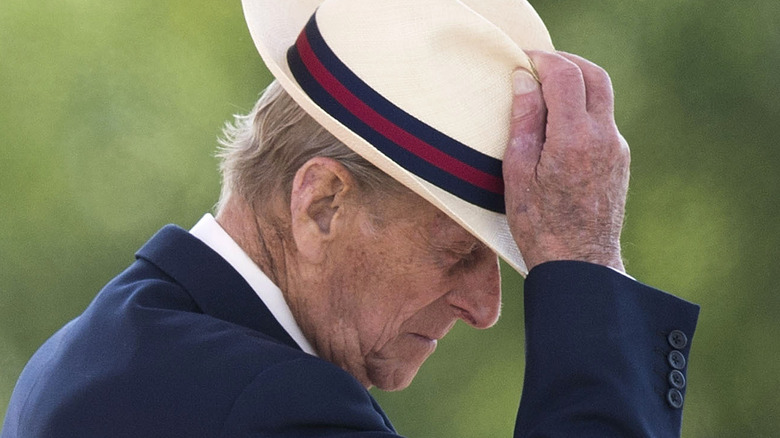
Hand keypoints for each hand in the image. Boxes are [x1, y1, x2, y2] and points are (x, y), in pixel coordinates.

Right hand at [503, 51, 629, 272]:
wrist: (581, 264)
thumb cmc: (540, 225)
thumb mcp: (518, 173)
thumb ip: (524, 121)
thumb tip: (523, 80)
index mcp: (574, 138)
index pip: (566, 75)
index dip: (543, 60)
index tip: (523, 60)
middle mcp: (603, 137)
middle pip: (594, 75)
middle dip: (566, 62)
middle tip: (538, 66)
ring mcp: (616, 148)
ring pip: (602, 97)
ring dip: (576, 85)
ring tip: (544, 95)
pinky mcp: (619, 160)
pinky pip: (603, 120)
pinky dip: (582, 109)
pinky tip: (559, 126)